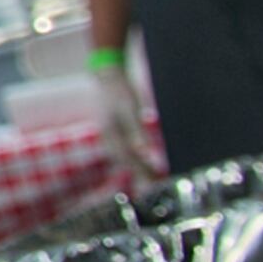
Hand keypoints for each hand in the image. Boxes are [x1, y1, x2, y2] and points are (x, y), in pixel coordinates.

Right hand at [90, 57, 157, 177]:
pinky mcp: (112, 131)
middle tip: (155, 185)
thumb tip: (144, 151)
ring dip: (136, 168)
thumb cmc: (121, 91)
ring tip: (151, 177)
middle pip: (124, 161)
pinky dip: (133, 158)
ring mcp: (108, 134)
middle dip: (139, 174)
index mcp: (110, 133)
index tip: (153, 183)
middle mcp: (107, 136)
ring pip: (122, 157)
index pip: (127, 159)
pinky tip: (142, 160)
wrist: (107, 76)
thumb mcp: (131, 108)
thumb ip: (137, 130)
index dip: (141, 172)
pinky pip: (122, 150)